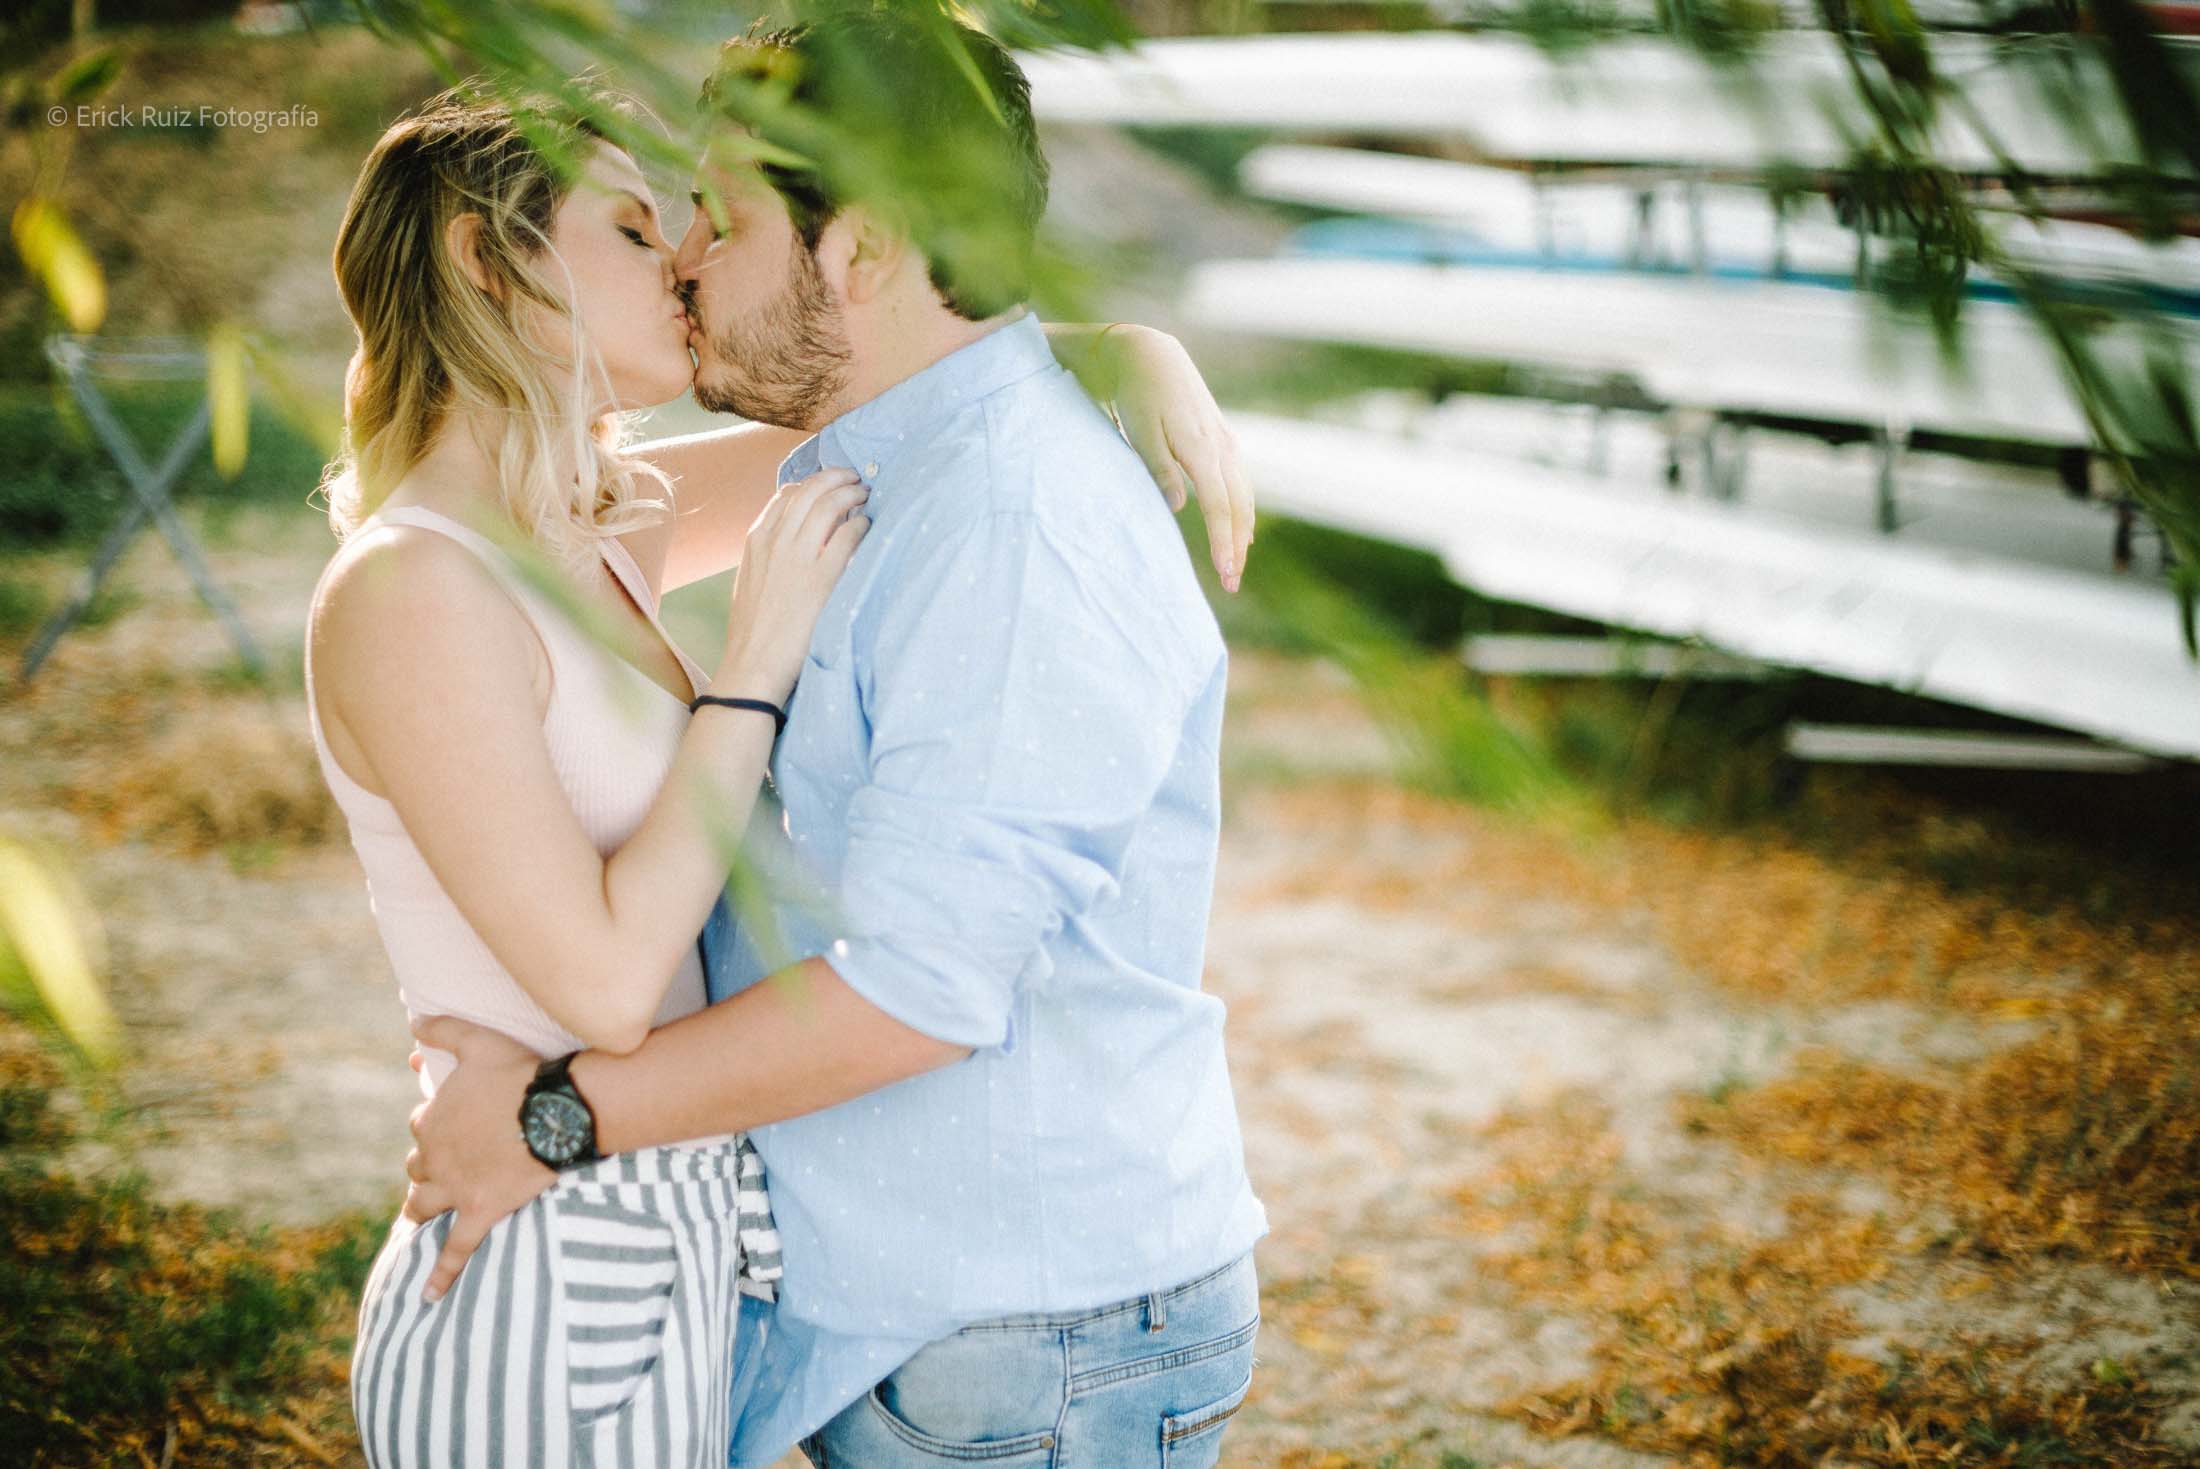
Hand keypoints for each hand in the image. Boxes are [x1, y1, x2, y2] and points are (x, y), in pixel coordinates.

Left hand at [401, 1015, 553, 1302]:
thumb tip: (413, 1023)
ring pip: (424, 1205)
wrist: (555, 1112)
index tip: (453, 1121)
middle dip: (428, 1166)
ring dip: (421, 1210)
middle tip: (447, 1165)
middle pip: (418, 1166)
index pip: (420, 1124)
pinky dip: (440, 1275)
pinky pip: (456, 1251)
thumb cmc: (520, 1073)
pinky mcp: (480, 1213)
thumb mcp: (477, 1042)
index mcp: (432, 1120)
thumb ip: (443, 1029)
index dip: (434, 1123)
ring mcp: (456, 1189)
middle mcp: (435, 1158)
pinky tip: (428, 1298)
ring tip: (419, 1218)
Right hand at [716, 466, 871, 700]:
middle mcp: (776, 542)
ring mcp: (798, 558)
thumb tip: (794, 539)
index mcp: (757, 540)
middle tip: (856, 478)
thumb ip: (770, 555)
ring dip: (852, 494)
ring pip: (829, 505)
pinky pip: (847, 537)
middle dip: (837, 477)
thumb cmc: (755, 630)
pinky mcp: (822, 579)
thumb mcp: (752, 581)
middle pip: (811, 490)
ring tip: (866, 495)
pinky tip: (868, 526)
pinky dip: (860, 524)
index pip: (788, 494)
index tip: (831, 484)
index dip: (814, 483)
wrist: (754, 664)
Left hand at [1105, 326, 1254, 593]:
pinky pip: (1241, 483)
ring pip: (1245, 496)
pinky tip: (1240, 531)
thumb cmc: (1137, 395)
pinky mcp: (1223, 439)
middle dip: (1237, 548)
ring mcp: (1226, 442)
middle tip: (1231, 584)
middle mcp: (1222, 446)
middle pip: (1239, 507)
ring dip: (1242, 534)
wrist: (1150, 355)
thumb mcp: (1141, 431)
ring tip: (1236, 566)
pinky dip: (1242, 511)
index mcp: (1202, 447)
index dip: (1223, 542)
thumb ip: (1160, 469)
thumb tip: (1179, 507)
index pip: (1220, 505)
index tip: (1225, 573)